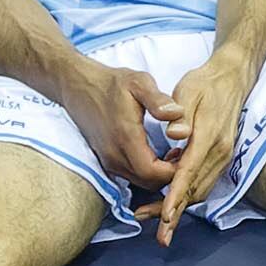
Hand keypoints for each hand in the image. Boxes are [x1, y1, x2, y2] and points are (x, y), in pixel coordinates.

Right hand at [61, 60, 188, 198]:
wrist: (78, 86)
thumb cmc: (112, 83)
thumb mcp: (139, 83)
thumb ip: (158, 100)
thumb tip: (177, 113)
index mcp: (126, 138)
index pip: (153, 173)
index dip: (174, 170)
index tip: (187, 154)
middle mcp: (114, 156)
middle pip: (148, 183)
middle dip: (170, 174)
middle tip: (184, 154)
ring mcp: (108, 160)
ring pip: (140, 182)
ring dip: (158, 174)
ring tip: (173, 153)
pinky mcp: (105, 160)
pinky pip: (131, 176)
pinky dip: (147, 171)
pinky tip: (157, 154)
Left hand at [152, 50, 260, 245]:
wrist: (233, 76)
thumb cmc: (206, 82)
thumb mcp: (189, 90)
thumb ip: (182, 115)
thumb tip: (174, 136)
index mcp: (210, 137)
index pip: (189, 172)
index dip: (175, 197)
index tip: (164, 217)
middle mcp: (220, 151)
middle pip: (195, 190)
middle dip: (176, 213)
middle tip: (158, 233)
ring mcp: (223, 155)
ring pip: (200, 190)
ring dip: (180, 207)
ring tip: (157, 220)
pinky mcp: (221, 156)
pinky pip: (204, 181)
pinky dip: (187, 193)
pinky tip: (170, 194)